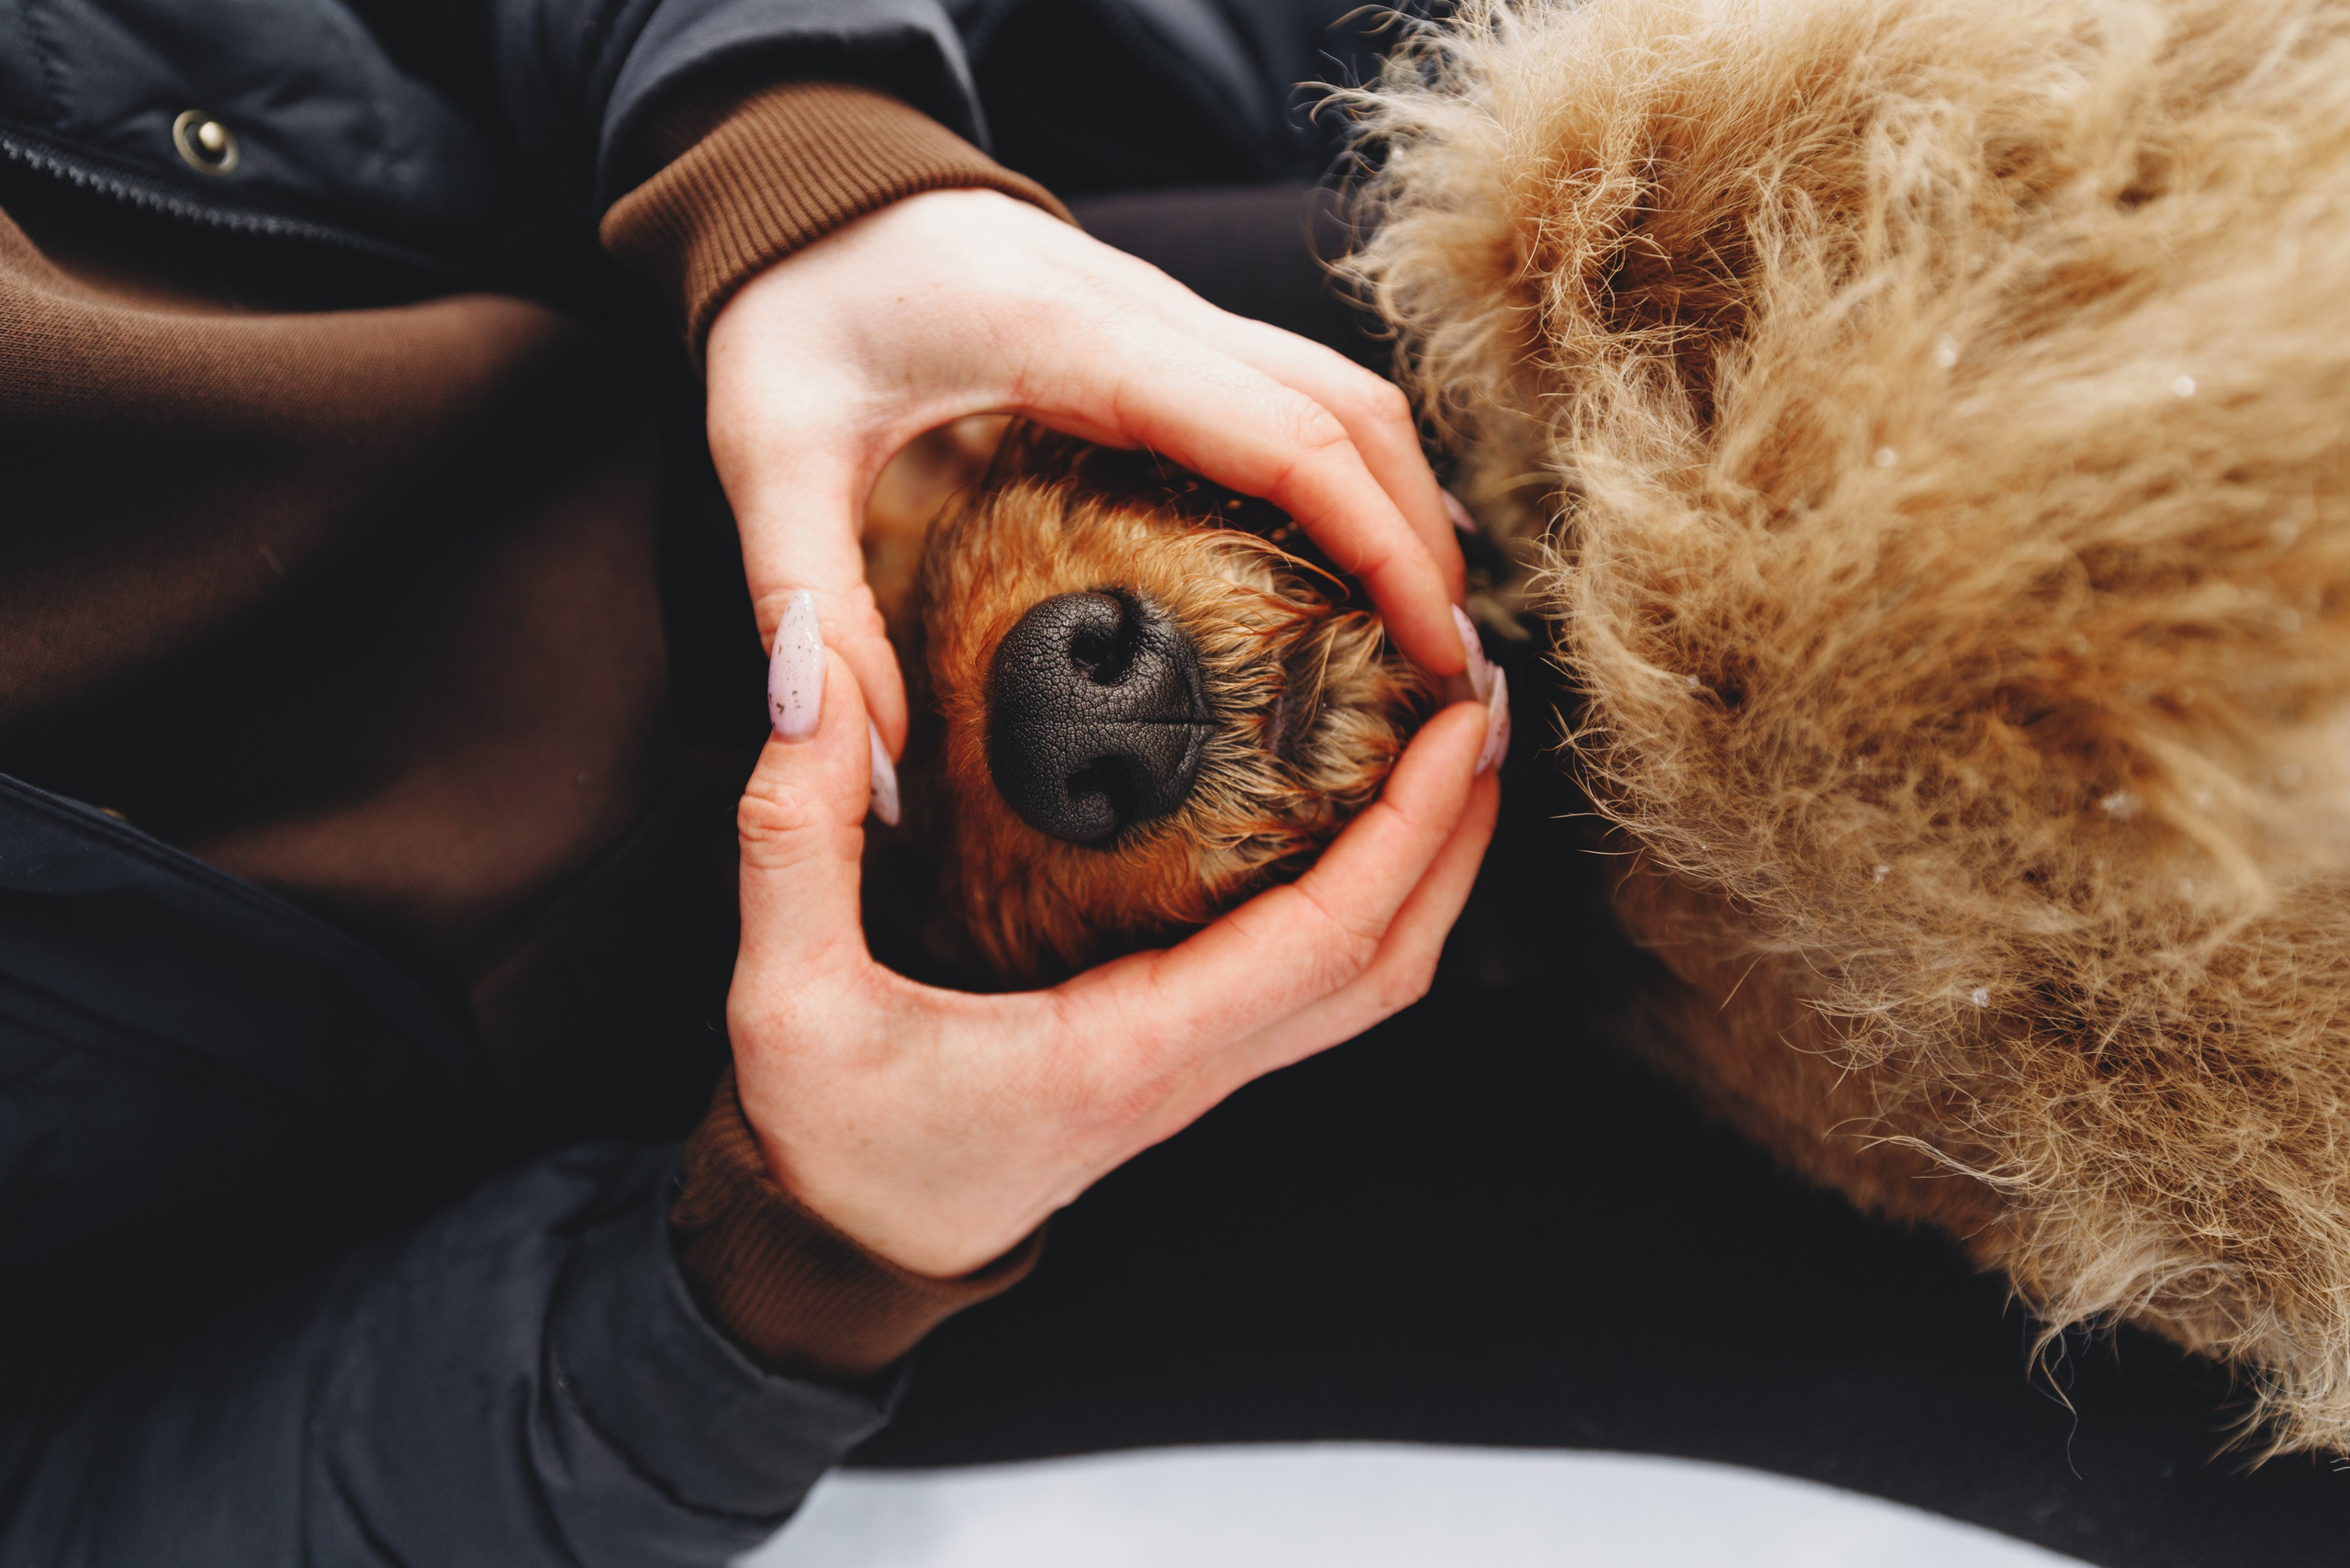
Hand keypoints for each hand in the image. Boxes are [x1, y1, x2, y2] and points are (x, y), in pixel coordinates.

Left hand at [704, 187, 1468, 756]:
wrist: (800, 184)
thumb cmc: (789, 307)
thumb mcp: (767, 455)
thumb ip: (808, 605)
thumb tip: (874, 769)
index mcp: (1080, 341)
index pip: (1288, 436)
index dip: (1383, 545)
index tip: (1429, 655)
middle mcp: (1153, 315)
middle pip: (1354, 416)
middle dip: (1425, 545)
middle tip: (1449, 682)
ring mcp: (1168, 318)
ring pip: (1344, 399)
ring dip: (1405, 508)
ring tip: (1425, 641)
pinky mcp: (1163, 336)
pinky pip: (1298, 398)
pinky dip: (1357, 479)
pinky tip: (1361, 567)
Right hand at [728, 631, 1498, 1276]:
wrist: (841, 1251)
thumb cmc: (827, 1140)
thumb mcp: (782, 991)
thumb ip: (792, 832)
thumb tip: (813, 671)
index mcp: (1126, 1052)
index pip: (1321, 942)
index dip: (1409, 832)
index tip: (1454, 720)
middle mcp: (1190, 1067)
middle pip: (1389, 964)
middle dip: (1457, 834)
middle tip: (1484, 698)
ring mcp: (1197, 1070)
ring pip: (1369, 982)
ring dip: (1431, 869)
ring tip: (1450, 744)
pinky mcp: (1181, 1055)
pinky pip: (1316, 981)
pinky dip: (1372, 899)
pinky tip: (1359, 817)